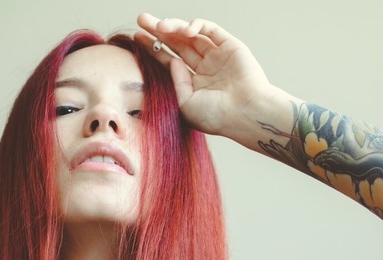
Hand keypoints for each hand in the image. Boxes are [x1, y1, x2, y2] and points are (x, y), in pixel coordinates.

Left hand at [135, 13, 277, 138]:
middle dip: (159, 31)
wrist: (245, 113)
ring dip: (174, 27)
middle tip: (142, 19)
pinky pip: (210, 30)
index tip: (137, 37)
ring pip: (191, 35)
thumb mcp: (185, 104)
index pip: (170, 61)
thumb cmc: (217, 116)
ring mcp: (218, 56)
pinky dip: (196, 26)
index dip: (154, 49)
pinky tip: (184, 30)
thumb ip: (175, 82)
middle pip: (178, 44)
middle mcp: (206, 69)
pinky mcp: (230, 46)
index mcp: (195, 85)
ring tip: (159, 25)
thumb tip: (171, 60)